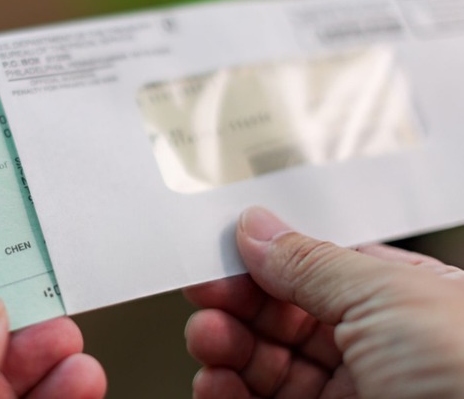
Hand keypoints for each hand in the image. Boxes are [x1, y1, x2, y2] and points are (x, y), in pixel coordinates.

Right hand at [184, 207, 463, 397]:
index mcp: (404, 300)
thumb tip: (258, 229)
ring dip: (225, 345)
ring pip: (266, 362)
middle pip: (285, 315)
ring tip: (208, 336)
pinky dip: (226, 391)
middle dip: (238, 301)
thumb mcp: (389, 297)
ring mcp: (351, 394)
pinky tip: (215, 381)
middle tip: (207, 292)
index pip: (318, 267)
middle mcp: (378, 348)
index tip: (224, 250)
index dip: (267, 258)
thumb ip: (313, 261)